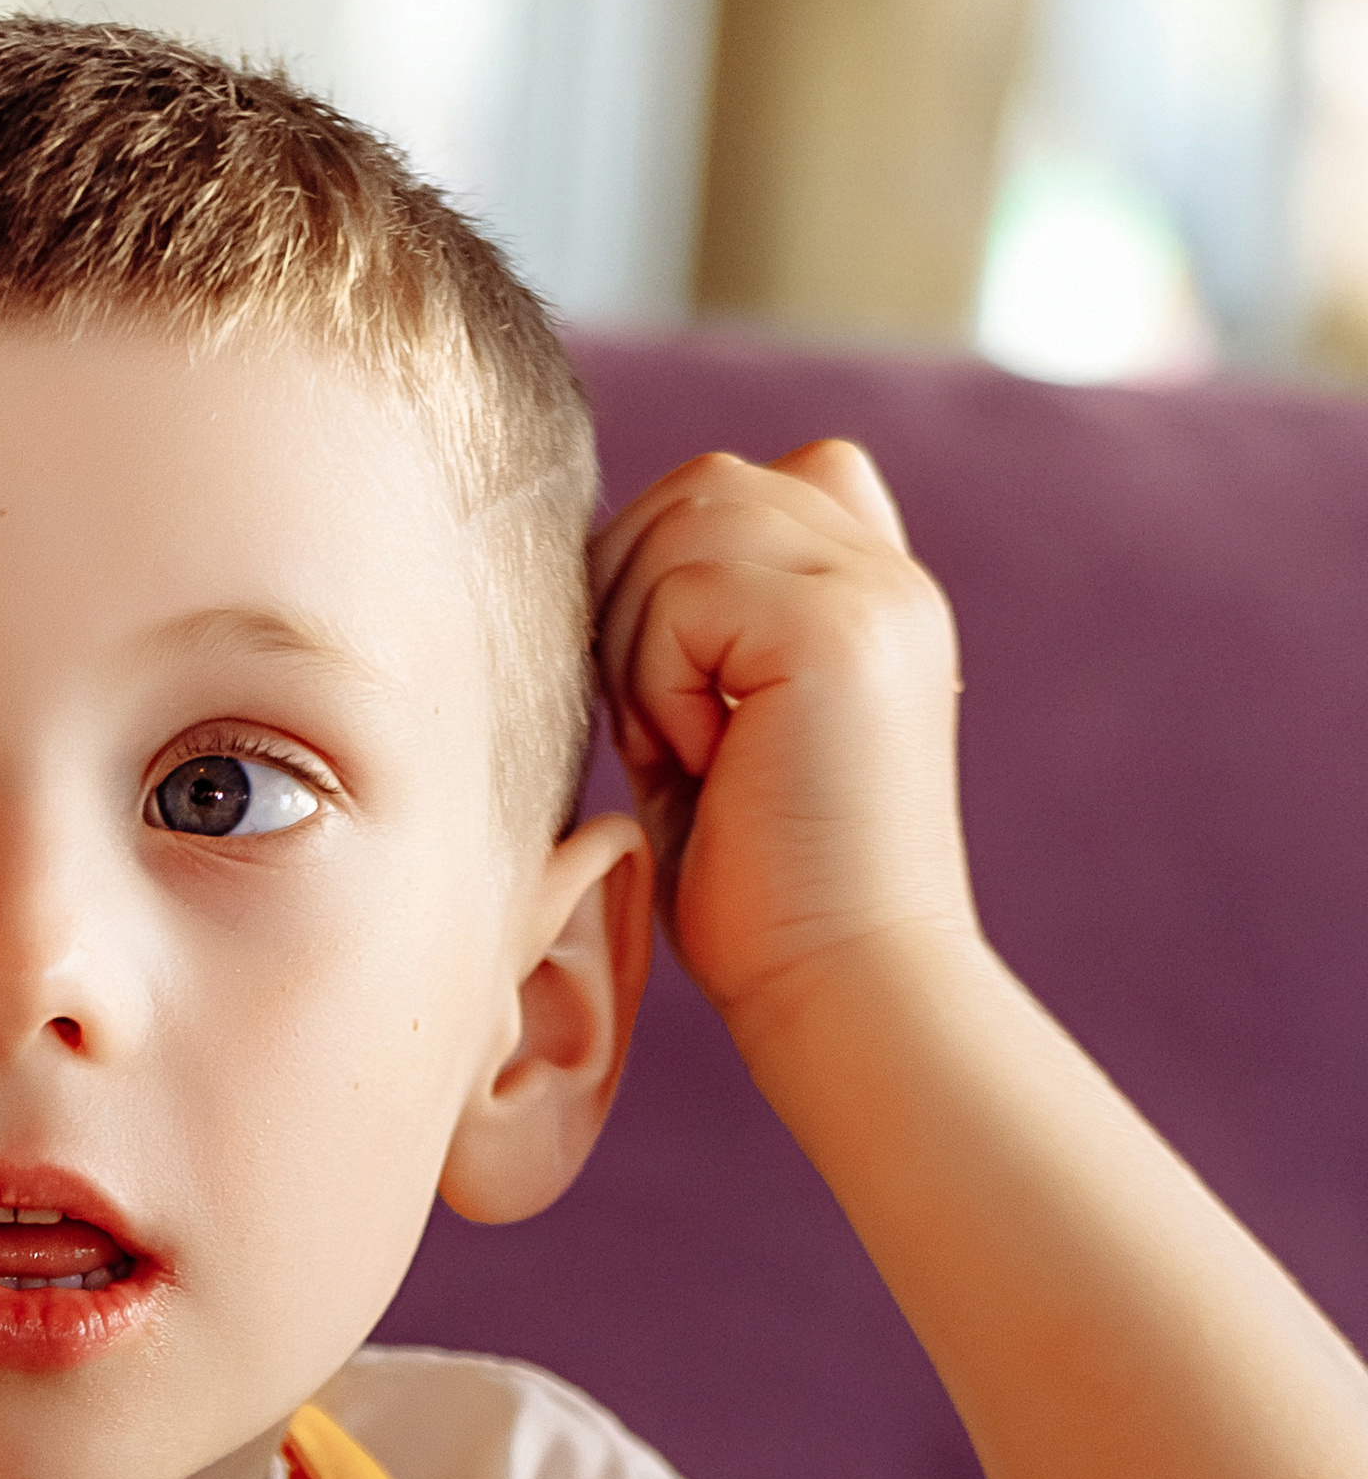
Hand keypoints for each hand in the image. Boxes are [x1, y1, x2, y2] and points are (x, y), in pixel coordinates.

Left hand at [591, 440, 973, 1032]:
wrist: (843, 991)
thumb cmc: (765, 904)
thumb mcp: (711, 740)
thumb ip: (684, 638)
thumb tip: (592, 568)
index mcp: (868, 597)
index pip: (741, 490)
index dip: (667, 571)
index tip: (670, 709)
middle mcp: (886, 576)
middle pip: (700, 487)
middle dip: (635, 600)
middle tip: (669, 737)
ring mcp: (872, 592)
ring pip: (682, 522)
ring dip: (643, 645)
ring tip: (695, 753)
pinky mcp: (837, 628)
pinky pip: (682, 590)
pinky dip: (659, 683)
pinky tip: (710, 764)